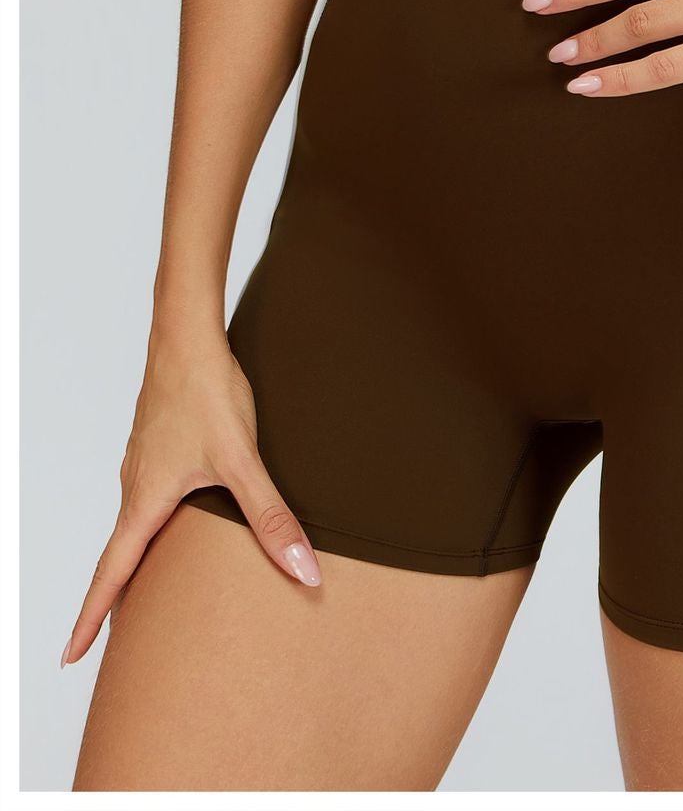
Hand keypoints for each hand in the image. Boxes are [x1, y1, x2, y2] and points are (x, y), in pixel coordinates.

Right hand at [62, 330, 320, 667]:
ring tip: (146, 593)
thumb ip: (272, 518)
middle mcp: (135, 487)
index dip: (90, 620)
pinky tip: (174, 525)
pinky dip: (151, 528)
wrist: (188, 334)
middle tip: (112, 645)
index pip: (110, 576)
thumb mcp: (243, 461)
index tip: (69, 657)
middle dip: (115, 602)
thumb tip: (304, 570)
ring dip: (135, 563)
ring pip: (134, 526)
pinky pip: (147, 499)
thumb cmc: (207, 392)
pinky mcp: (157, 445)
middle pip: (120, 557)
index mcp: (144, 502)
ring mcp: (143, 464)